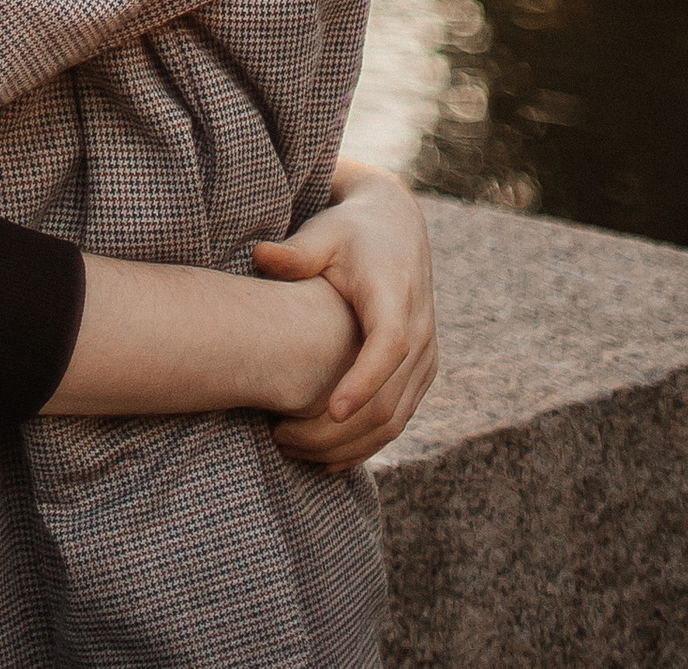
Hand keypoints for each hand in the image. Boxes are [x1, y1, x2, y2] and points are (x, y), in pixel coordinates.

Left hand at [256, 160, 437, 466]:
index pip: (389, 346)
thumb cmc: (350, 232)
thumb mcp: (324, 233)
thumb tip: (261, 256)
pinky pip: (399, 419)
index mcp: (396, 297)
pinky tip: (326, 457)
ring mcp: (425, 358)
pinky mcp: (422, 373)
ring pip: (395, 419)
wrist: (397, 230)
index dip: (362, 382)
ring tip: (294, 450)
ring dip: (348, 445)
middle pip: (390, 399)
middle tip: (282, 439)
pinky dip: (365, 443)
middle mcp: (420, 332)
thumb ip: (297, 251)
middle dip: (338, 430)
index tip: (329, 411)